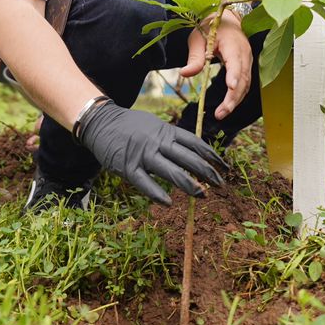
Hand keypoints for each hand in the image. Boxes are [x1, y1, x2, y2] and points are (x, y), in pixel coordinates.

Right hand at [77, 100, 228, 204]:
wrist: (100, 121)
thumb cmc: (129, 125)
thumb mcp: (154, 124)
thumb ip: (170, 137)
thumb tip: (190, 151)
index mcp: (165, 131)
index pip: (195, 143)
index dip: (211, 156)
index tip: (224, 167)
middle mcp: (157, 142)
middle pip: (188, 158)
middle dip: (207, 172)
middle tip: (220, 184)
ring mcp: (142, 155)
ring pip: (171, 172)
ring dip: (189, 184)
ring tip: (203, 195)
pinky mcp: (127, 168)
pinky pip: (145, 183)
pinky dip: (157, 194)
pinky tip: (168, 203)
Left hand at [180, 19, 252, 119]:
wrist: (228, 19)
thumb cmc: (211, 27)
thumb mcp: (198, 38)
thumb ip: (194, 57)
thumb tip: (184, 73)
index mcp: (233, 43)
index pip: (236, 60)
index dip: (234, 74)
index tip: (231, 87)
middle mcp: (245, 53)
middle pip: (243, 78)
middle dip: (233, 97)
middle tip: (221, 112)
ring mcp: (248, 60)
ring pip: (246, 84)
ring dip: (236, 100)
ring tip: (222, 113)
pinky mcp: (247, 66)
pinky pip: (246, 83)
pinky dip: (238, 96)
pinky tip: (228, 106)